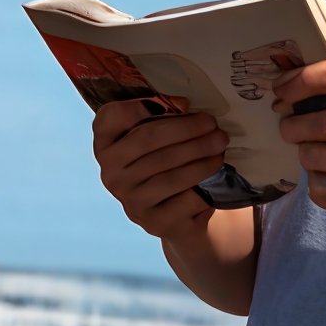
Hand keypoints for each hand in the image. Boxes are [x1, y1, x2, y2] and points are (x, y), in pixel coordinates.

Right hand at [92, 99, 228, 242]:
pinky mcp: (154, 222)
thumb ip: (159, 115)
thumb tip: (182, 105)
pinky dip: (206, 184)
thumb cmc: (164, 165)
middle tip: (215, 127)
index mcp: (105, 146)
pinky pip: (187, 198)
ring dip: (202, 156)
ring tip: (220, 147)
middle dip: (188, 130)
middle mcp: (111, 174)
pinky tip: (218, 172)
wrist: (174, 215)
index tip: (182, 102)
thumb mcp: (155, 139)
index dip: (142, 104)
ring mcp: (131, 201)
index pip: (113, 117)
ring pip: (172, 172)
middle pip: (150, 141)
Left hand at [273, 61, 325, 234]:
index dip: (295, 82)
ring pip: (313, 157)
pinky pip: (323, 191)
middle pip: (311, 122)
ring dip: (307, 156)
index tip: (281, 90)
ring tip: (316, 155)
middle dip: (292, 126)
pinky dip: (318, 185)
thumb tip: (312, 83)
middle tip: (291, 129)